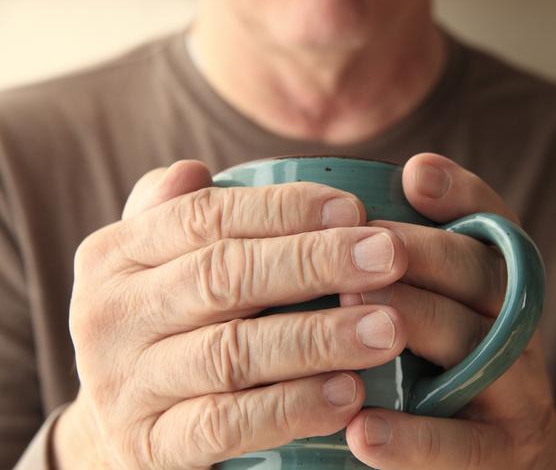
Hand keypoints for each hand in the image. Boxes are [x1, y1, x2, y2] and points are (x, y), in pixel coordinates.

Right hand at [53, 160, 409, 468]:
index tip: (356, 209)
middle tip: (389, 256)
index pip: (203, 216)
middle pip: (222, 276)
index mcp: (113, 256)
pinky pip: (227, 425)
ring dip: (318, 337)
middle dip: (314, 262)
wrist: (123, 424)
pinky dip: (292, 407)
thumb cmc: (163, 327)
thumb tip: (196, 170)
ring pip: (231, 352)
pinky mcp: (151, 447)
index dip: (283, 209)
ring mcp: (124, 387)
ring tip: (387, 328)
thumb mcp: (154, 267)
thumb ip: (176, 218)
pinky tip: (349, 394)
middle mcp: (109, 316)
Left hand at [341, 153, 555, 469]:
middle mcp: (515, 329)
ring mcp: (516, 393)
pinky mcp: (501, 455)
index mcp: (500, 287)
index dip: (461, 196)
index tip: (414, 175)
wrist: (507, 460)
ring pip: (474, 348)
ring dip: (415, 322)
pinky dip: (414, 437)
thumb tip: (380, 195)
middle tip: (354, 244)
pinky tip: (363, 430)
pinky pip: (462, 446)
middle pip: (479, 276)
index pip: (494, 228)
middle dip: (418, 254)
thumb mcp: (444, 310)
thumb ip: (416, 266)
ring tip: (354, 305)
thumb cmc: (451, 372)